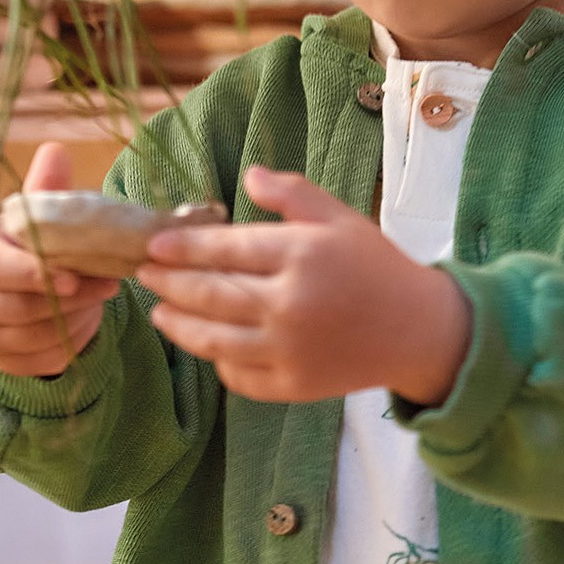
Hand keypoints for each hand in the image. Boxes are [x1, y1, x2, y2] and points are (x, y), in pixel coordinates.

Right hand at [0, 144, 119, 376]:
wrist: (9, 289)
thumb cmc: (21, 246)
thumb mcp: (29, 219)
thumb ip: (43, 191)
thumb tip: (56, 150)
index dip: (34, 275)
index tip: (71, 276)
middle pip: (19, 308)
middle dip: (68, 297)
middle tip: (106, 284)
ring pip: (34, 336)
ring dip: (75, 317)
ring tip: (100, 296)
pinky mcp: (0, 363)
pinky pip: (44, 358)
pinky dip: (72, 340)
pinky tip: (87, 318)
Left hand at [138, 165, 471, 404]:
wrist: (419, 331)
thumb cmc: (376, 268)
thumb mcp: (340, 218)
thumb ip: (292, 194)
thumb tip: (246, 177)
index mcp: (301, 255)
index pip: (225, 249)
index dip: (182, 246)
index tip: (154, 244)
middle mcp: (290, 304)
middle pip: (210, 294)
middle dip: (168, 284)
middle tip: (143, 274)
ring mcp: (290, 350)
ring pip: (214, 340)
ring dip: (178, 325)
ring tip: (158, 312)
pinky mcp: (294, 386)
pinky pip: (239, 376)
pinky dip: (218, 362)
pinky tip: (207, 347)